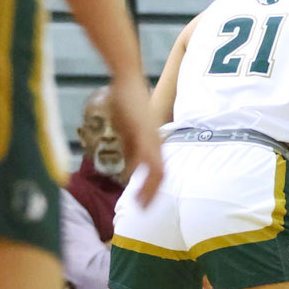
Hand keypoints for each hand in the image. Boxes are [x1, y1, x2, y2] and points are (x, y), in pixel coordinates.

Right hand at [108, 70, 163, 207]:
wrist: (127, 79)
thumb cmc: (127, 101)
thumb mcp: (129, 129)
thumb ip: (131, 147)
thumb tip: (131, 167)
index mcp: (153, 142)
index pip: (159, 171)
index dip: (153, 188)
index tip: (145, 202)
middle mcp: (156, 141)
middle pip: (161, 174)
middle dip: (152, 194)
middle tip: (144, 209)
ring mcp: (151, 137)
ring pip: (158, 169)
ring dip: (149, 188)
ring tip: (141, 203)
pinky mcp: (144, 132)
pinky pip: (150, 155)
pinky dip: (145, 171)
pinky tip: (138, 180)